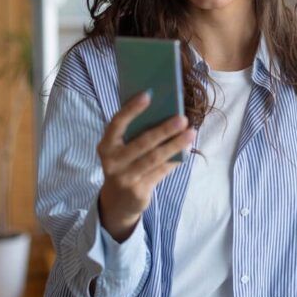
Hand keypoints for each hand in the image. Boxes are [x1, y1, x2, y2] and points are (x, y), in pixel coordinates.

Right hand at [96, 91, 193, 242]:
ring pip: (154, 158)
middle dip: (164, 130)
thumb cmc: (124, 164)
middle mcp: (112, 162)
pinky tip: (186, 150)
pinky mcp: (138, 191)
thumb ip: (135, 133)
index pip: (117, 124)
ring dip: (175, 145)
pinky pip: (161, 172)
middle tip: (182, 118)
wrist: (117, 202)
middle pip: (142, 143)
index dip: (131, 109)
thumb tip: (165, 112)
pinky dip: (175, 160)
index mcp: (106, 146)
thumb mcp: (121, 150)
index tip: (148, 95)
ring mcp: (125, 178)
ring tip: (191, 133)